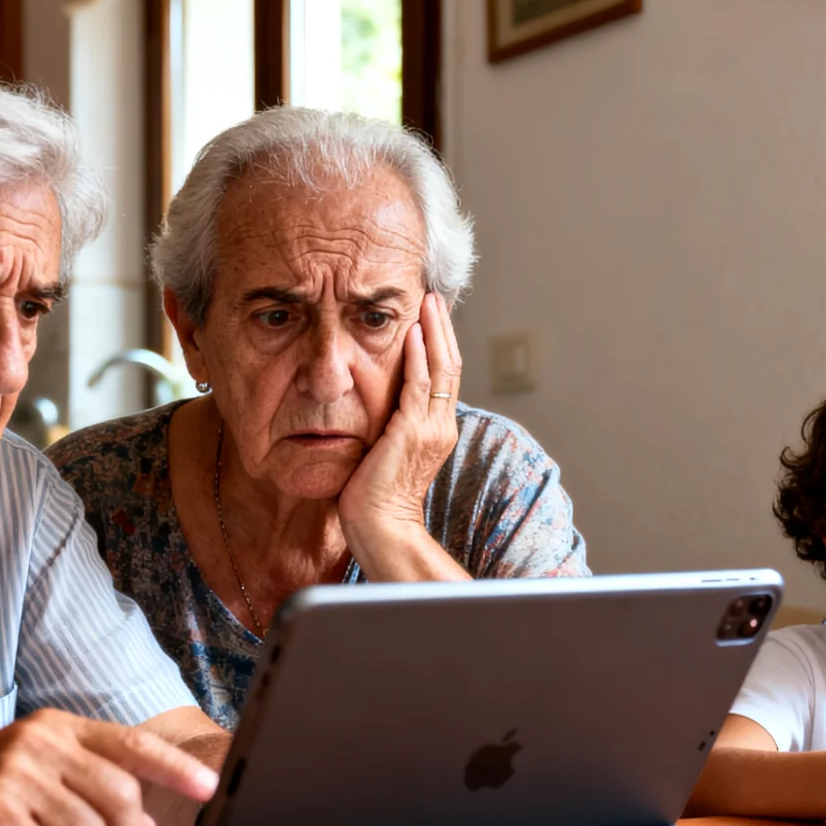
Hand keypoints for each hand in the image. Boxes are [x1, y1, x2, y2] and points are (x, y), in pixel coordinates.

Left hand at [339, 293, 460, 551]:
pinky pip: (420, 384)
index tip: (431, 318)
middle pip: (451, 366)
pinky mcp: (412, 431)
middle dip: (442, 329)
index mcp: (438, 431)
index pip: (445, 378)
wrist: (380, 527)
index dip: (440, 345)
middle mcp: (441, 427)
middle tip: (433, 298)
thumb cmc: (374, 499)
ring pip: (441, 369)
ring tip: (428, 303)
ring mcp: (431, 428)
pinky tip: (413, 332)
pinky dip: (418, 356)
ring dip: (434, 332)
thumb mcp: (386, 452)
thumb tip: (378, 408)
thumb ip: (390, 426)